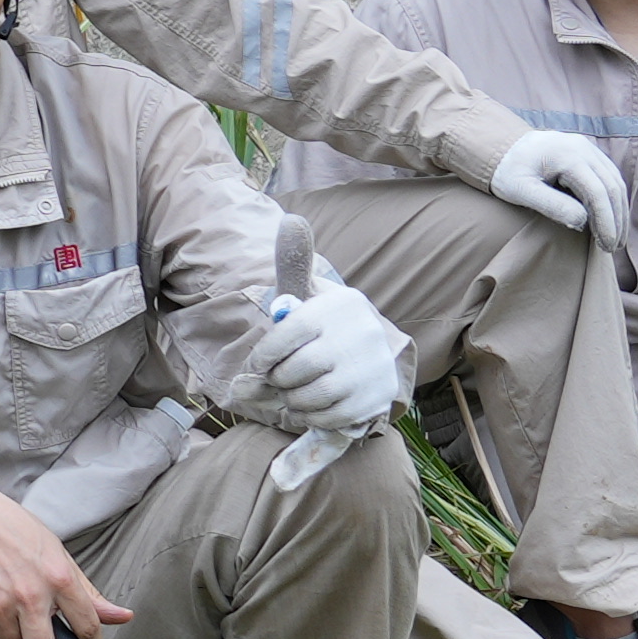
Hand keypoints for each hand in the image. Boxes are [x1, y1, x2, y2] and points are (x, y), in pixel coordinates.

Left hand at [228, 275, 413, 434]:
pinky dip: (311, 416)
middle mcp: (357, 335)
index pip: (283, 337)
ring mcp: (369, 369)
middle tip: (279, 379)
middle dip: (278, 380)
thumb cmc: (327, 321)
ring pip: (309, 397)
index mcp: (335, 307)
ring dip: (291, 400)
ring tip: (293, 391)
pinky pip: (329, 418)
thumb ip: (294, 264)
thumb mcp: (312, 292)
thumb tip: (290, 220)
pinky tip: (311, 405)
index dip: (264, 356)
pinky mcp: (375, 398)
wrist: (377, 351)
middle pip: (293, 371)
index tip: (260, 364)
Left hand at [482, 125, 633, 239]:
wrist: (499, 147)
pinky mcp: (587, 152)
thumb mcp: (521, 191)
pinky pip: (608, 176)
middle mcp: (582, 147)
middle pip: (612, 187)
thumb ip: (551, 205)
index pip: (597, 192)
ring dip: (618, 210)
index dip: (606, 221)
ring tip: (615, 237)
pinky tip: (610, 218)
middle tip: (613, 247)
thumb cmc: (507, 171)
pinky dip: (612, 198)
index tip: (607, 245)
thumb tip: (582, 221)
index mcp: (567, 155)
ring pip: (615, 181)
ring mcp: (587, 148)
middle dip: (616, 220)